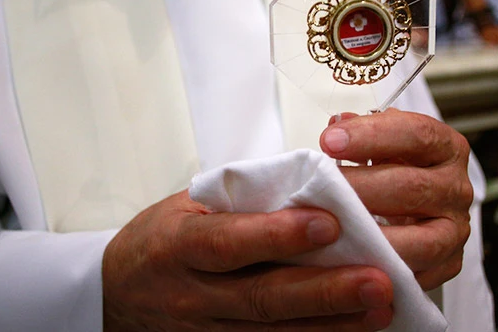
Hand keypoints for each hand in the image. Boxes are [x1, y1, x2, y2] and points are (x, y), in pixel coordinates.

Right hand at [103, 190, 394, 330]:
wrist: (116, 294)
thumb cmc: (161, 240)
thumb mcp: (188, 205)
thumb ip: (242, 197)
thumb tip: (309, 181)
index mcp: (180, 245)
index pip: (229, 242)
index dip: (278, 235)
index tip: (329, 223)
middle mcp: (194, 295)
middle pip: (263, 297)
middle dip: (326, 291)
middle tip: (378, 280)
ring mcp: (208, 330)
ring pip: (275, 331)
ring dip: (333, 323)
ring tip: (381, 309)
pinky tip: (353, 331)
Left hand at [320, 109, 473, 290]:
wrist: (415, 212)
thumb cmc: (394, 172)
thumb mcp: (379, 145)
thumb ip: (359, 131)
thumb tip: (337, 124)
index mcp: (445, 148)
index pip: (417, 134)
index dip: (372, 136)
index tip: (329, 141)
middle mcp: (456, 187)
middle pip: (412, 187)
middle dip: (361, 188)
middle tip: (321, 189)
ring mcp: (456, 229)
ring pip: (421, 239)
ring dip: (374, 237)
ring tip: (335, 231)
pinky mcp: (448, 264)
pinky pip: (417, 274)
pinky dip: (384, 272)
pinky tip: (352, 266)